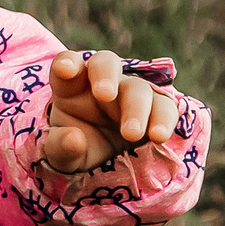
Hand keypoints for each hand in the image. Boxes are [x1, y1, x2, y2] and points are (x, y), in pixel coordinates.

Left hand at [41, 51, 181, 173]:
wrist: (103, 162)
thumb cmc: (76, 147)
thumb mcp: (60, 154)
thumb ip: (60, 146)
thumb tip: (75, 139)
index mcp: (71, 86)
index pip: (67, 64)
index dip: (67, 63)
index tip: (65, 70)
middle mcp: (102, 82)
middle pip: (106, 63)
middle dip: (106, 76)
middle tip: (105, 96)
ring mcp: (130, 93)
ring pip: (138, 88)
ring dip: (136, 109)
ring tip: (131, 134)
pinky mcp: (156, 108)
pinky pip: (164, 107)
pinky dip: (163, 120)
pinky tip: (158, 137)